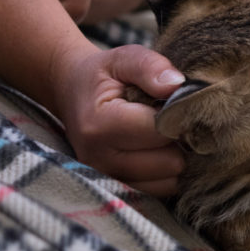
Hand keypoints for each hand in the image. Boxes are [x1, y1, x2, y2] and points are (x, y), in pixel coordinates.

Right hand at [52, 43, 186, 196]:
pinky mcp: (116, 190)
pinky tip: (158, 151)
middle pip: (168, 161)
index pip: (160, 131)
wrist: (70, 92)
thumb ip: (150, 66)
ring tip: (163, 136)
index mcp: (99, 125)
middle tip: (171, 120)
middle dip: (178, 140)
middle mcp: (99, 159)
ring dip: (174, 158)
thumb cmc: (103, 75)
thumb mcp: (123, 58)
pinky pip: (160, 192)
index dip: (179, 116)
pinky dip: (166, 173)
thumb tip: (176, 85)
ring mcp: (106, 178)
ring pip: (168, 182)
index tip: (176, 103)